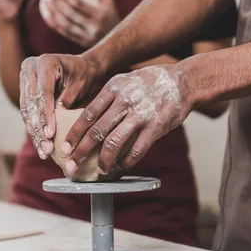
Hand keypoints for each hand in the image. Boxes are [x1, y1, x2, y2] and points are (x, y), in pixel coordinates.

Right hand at [19, 54, 106, 158]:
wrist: (85, 67)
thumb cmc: (86, 74)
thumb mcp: (80, 85)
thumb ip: (67, 100)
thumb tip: (56, 119)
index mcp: (45, 62)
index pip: (43, 93)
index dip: (46, 115)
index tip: (50, 134)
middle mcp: (30, 68)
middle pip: (31, 103)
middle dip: (38, 128)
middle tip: (46, 148)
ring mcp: (25, 79)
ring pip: (27, 111)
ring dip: (34, 133)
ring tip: (44, 151)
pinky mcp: (25, 91)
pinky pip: (28, 113)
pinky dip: (35, 130)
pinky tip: (41, 146)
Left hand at [40, 0, 119, 47]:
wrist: (118, 41)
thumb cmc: (112, 17)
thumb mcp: (110, 2)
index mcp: (100, 15)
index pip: (79, 3)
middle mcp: (93, 27)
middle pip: (70, 13)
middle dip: (57, 1)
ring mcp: (87, 37)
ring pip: (66, 24)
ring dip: (53, 13)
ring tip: (45, 1)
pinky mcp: (82, 44)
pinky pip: (65, 33)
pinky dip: (55, 25)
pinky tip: (47, 17)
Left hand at [61, 65, 194, 173]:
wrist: (184, 81)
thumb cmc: (151, 82)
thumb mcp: (125, 81)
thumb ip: (108, 98)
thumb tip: (88, 120)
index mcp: (114, 88)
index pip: (87, 114)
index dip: (74, 133)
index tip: (66, 146)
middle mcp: (125, 101)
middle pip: (96, 131)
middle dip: (81, 151)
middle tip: (72, 164)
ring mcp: (140, 115)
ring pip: (113, 143)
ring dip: (104, 161)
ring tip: (100, 170)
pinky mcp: (155, 128)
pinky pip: (136, 151)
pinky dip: (125, 162)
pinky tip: (120, 166)